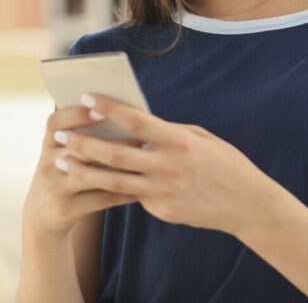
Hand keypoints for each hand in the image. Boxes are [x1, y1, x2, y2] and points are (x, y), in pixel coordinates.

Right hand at [23, 103, 141, 239]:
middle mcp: (48, 163)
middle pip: (78, 148)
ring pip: (90, 176)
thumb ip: (83, 135)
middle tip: (141, 138)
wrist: (43, 211)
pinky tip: (141, 190)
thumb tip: (123, 115)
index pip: (56, 122)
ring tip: (144, 163)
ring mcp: (55, 187)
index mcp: (49, 143)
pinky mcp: (66, 208)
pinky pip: (99, 200)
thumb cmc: (64, 171)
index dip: (77, 114)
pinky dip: (122, 194)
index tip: (102, 111)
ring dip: (120, 169)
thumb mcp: (62, 151)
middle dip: (112, 142)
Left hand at [52, 94, 280, 236]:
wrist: (249, 205)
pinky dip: (117, 186)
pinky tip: (98, 180)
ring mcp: (165, 191)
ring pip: (113, 182)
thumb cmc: (223, 162)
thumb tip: (132, 123)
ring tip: (61, 163)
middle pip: (116, 155)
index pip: (136, 120)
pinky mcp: (162, 210)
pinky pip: (134, 195)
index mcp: (179, 141)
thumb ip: (165, 131)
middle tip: (59, 135)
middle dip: (83, 143)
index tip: (86, 97)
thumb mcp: (199, 137)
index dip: (109, 108)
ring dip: (84, 172)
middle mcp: (169, 166)